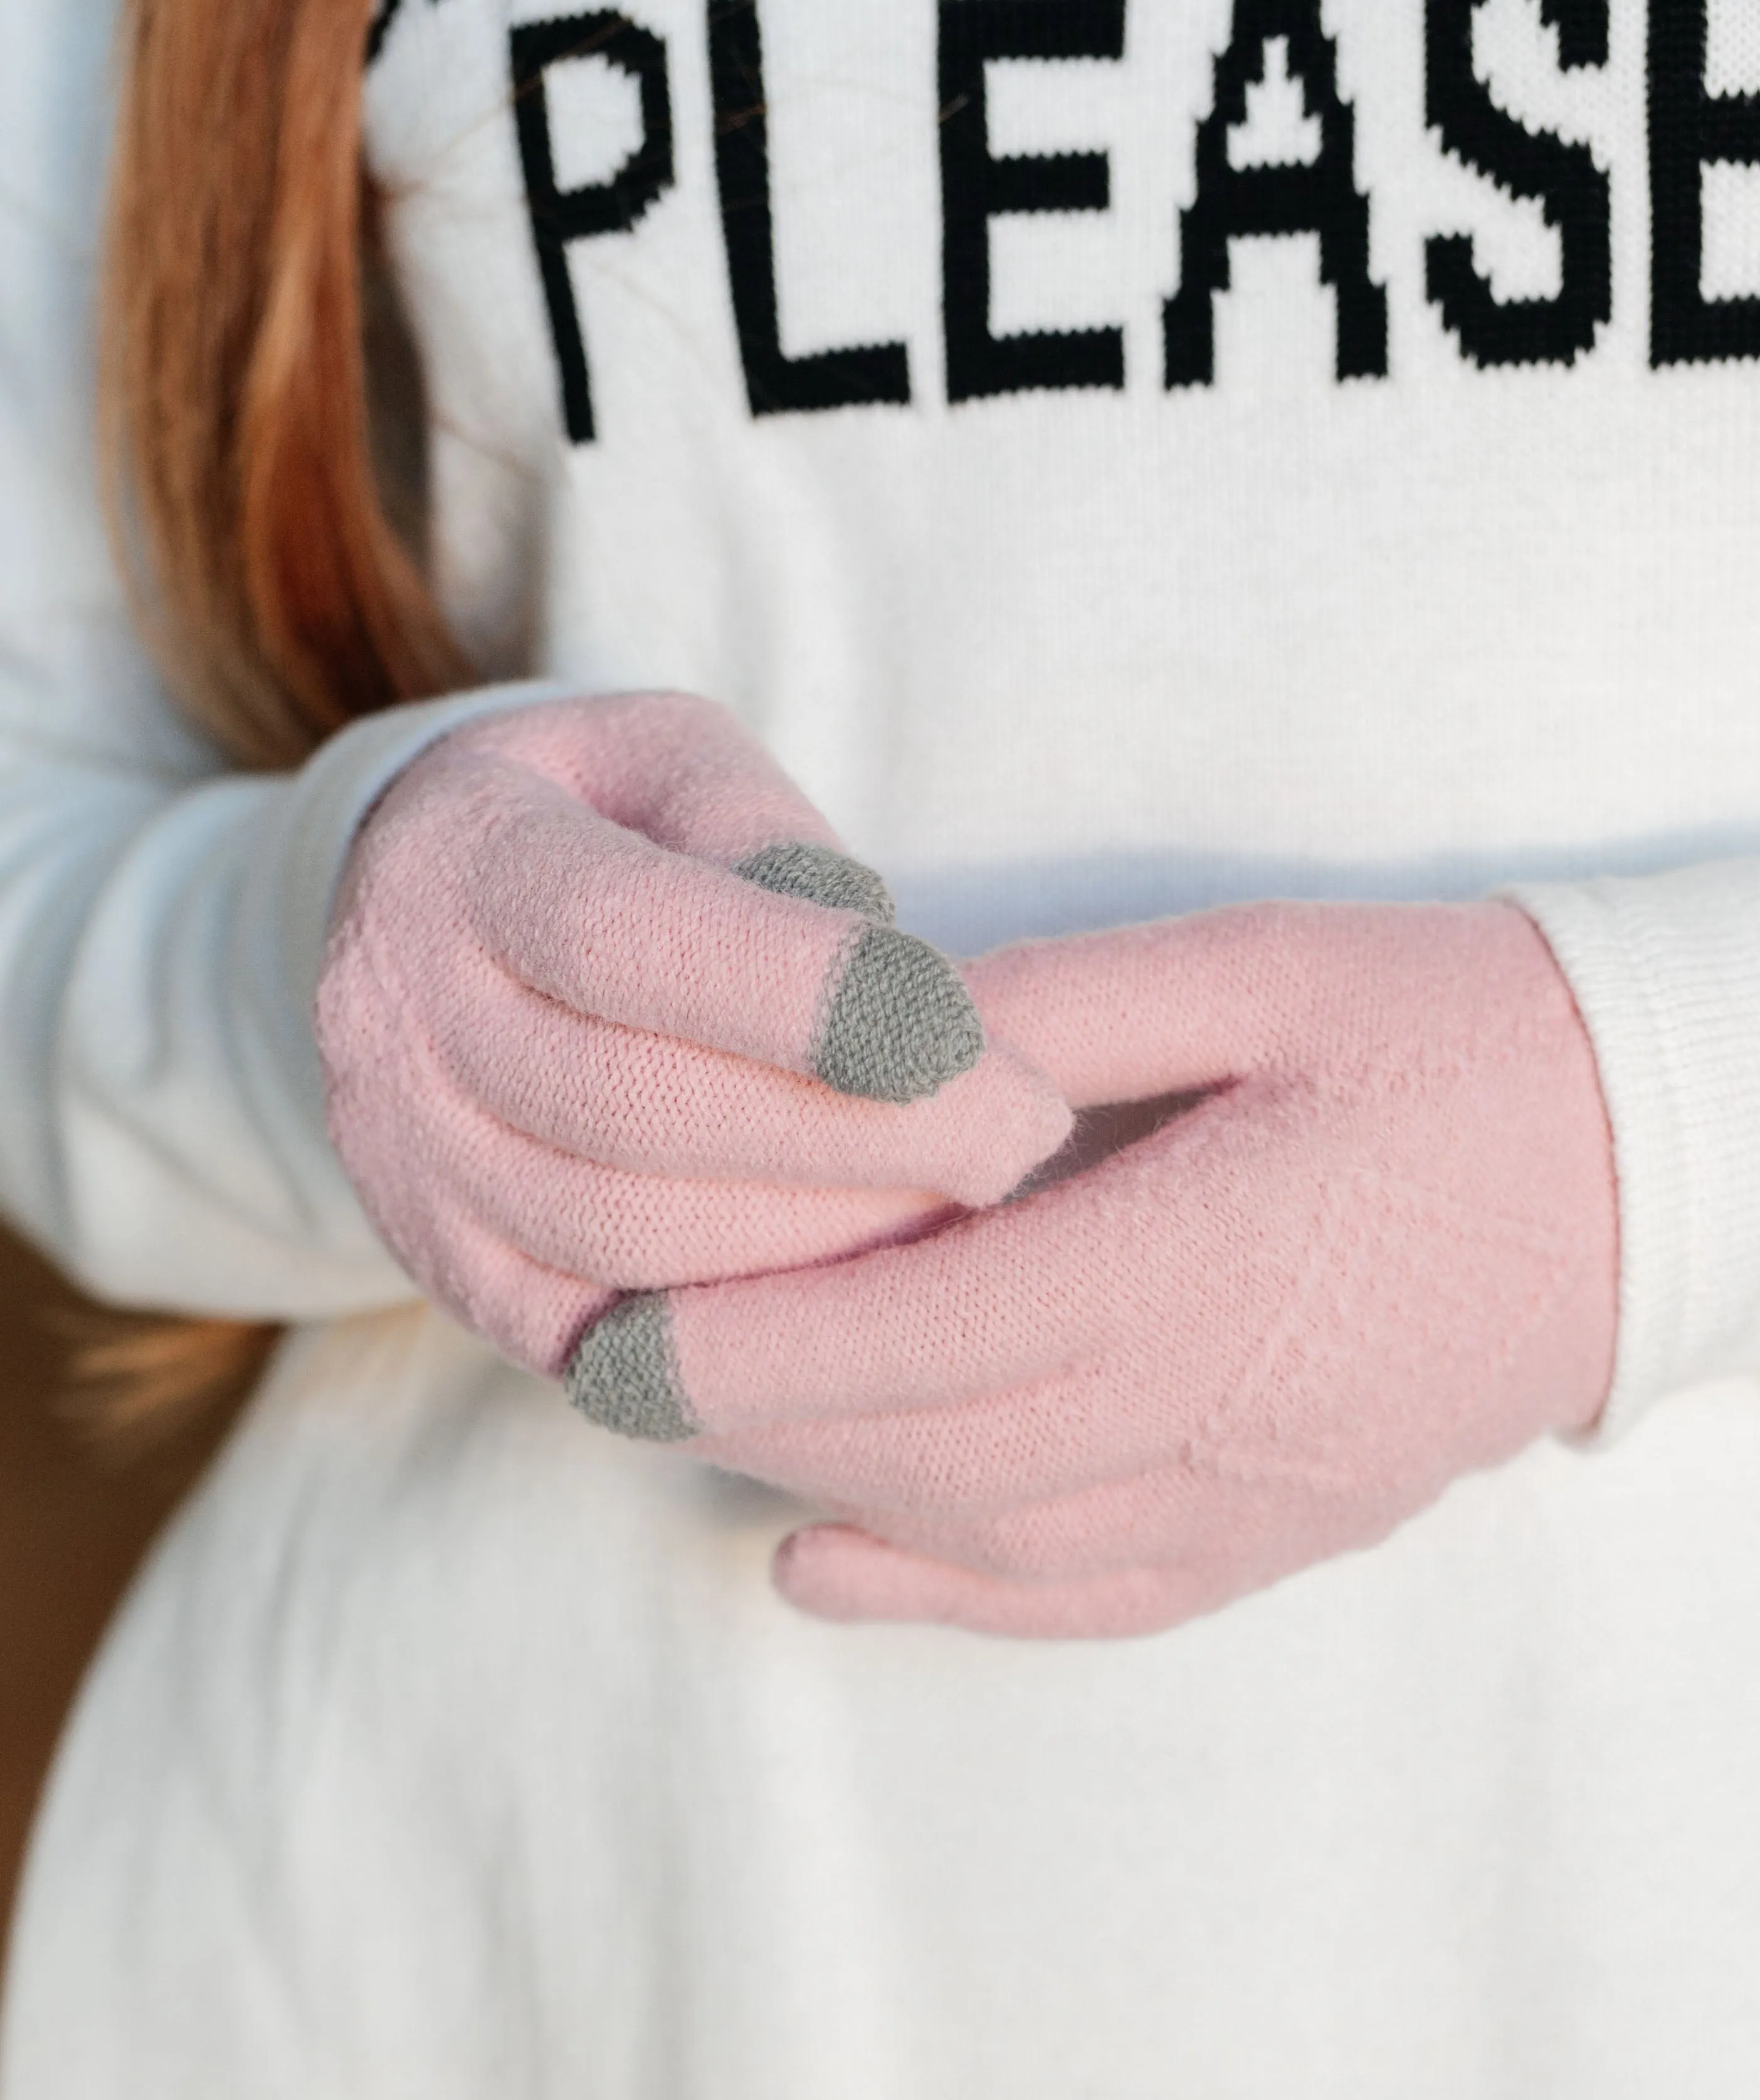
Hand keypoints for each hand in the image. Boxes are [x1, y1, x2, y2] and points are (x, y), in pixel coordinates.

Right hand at [316, 692, 1070, 1402]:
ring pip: (628, 1238)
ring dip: (820, 1242)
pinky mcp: (451, 1275)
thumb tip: (889, 990)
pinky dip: (747, 1329)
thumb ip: (771, 843)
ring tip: (968, 1214)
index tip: (970, 1038)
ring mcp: (407, 1164)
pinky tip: (872, 1304)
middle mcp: (396, 1018)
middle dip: (857, 1136)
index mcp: (459, 854)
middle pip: (640, 1108)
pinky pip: (604, 1337)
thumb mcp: (679, 762)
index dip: (803, 996)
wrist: (422, 926)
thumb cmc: (610, 827)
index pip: (626, 940)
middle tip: (1023, 1139)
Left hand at [589, 897, 1617, 1635]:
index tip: (613, 1341)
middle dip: (753, 1424)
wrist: (1669, 1169)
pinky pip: (1090, 1598)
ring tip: (706, 1435)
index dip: (750, 1354)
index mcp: (1201, 1256)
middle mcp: (1216, 1407)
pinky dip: (946, 1598)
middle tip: (609, 1377)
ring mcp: (1256, 1492)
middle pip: (930, 1450)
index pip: (922, 1338)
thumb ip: (1056, 1012)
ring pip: (992, 1534)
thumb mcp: (1259, 966)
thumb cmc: (1467, 1036)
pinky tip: (828, 1567)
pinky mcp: (1284, 1529)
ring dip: (832, 1495)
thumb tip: (875, 1039)